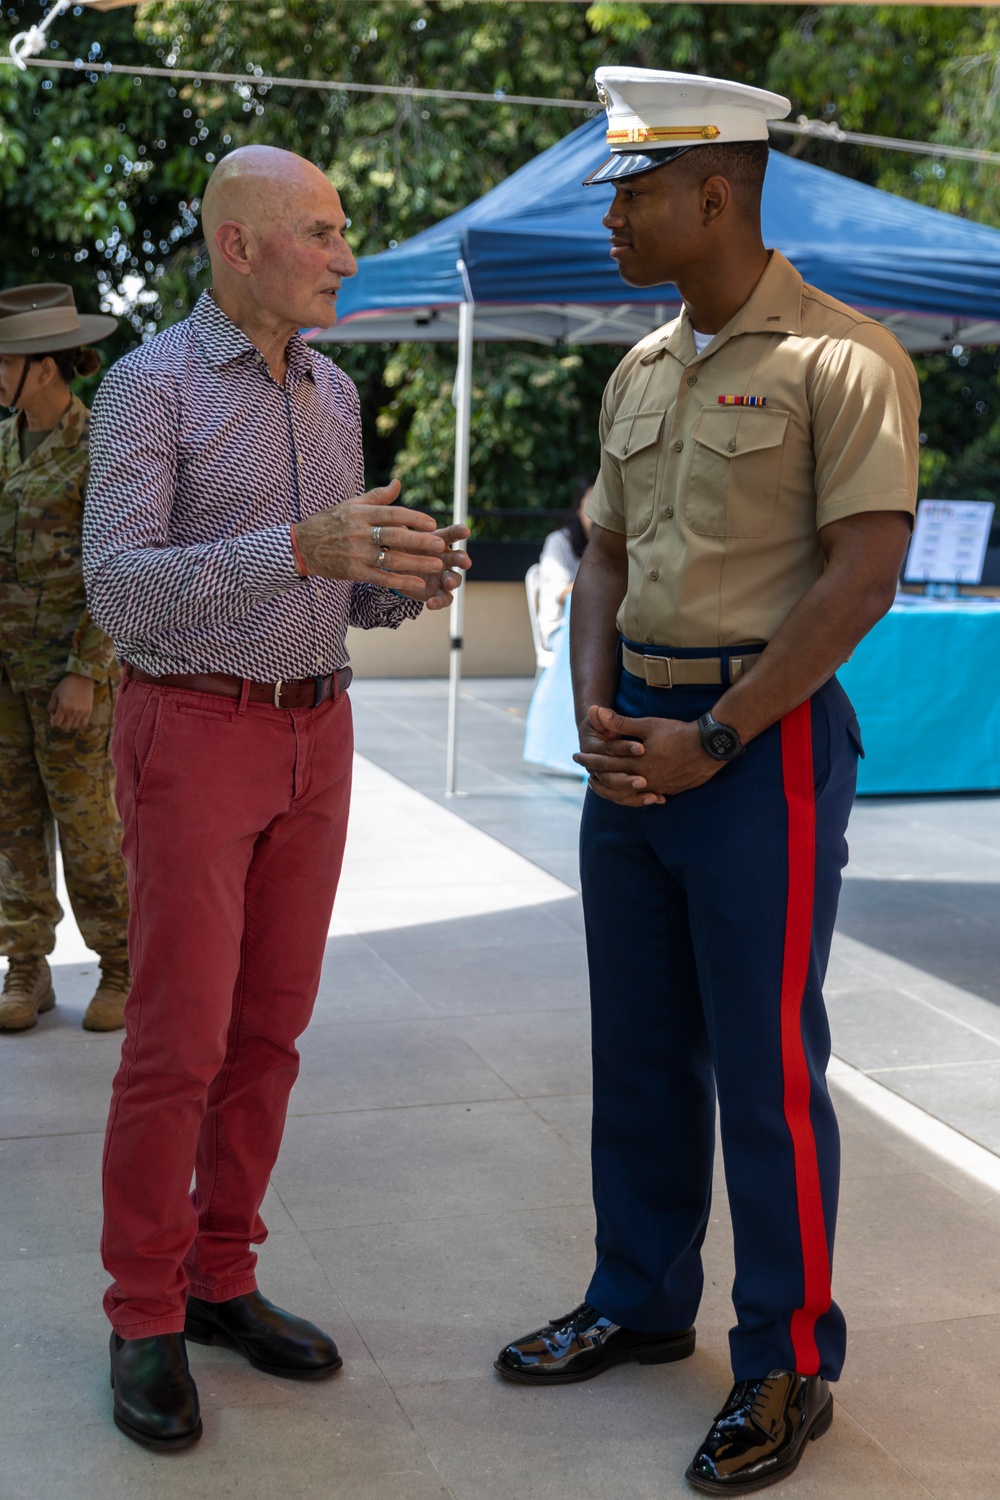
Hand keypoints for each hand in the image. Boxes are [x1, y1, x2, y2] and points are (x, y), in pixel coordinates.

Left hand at [48, 673, 94, 729]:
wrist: (82, 678)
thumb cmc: (67, 685)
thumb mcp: (55, 693)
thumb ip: (51, 706)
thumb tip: (52, 715)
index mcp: (63, 707)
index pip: (56, 723)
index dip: (53, 721)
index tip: (53, 718)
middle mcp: (72, 711)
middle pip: (65, 726)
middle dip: (61, 722)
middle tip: (61, 716)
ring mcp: (81, 712)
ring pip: (74, 726)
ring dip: (70, 722)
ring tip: (69, 716)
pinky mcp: (88, 711)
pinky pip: (83, 723)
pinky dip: (79, 722)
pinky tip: (77, 716)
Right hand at [293, 480, 450, 592]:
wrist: (302, 545)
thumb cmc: (330, 522)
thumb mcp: (352, 505)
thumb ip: (377, 496)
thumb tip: (399, 483)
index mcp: (361, 514)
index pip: (392, 514)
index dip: (414, 518)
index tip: (433, 524)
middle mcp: (360, 533)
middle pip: (395, 536)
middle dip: (420, 541)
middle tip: (440, 545)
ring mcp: (357, 553)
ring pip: (391, 559)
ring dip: (416, 563)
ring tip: (437, 565)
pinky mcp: (354, 571)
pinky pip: (381, 577)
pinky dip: (400, 581)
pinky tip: (417, 583)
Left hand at [401, 524, 471, 610]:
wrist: (396, 572)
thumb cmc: (401, 548)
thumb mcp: (399, 536)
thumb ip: (401, 525)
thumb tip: (393, 509)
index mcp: (438, 541)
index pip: (452, 534)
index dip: (459, 532)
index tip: (465, 531)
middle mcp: (445, 558)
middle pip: (459, 558)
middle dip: (463, 559)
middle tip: (464, 562)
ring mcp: (443, 576)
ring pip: (455, 579)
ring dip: (453, 580)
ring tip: (448, 583)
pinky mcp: (438, 592)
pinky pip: (444, 598)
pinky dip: (439, 601)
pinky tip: (431, 604)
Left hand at [573, 705, 721, 804]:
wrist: (710, 748)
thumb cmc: (678, 733)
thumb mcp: (647, 725)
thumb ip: (620, 723)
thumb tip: (596, 712)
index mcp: (636, 763)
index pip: (605, 763)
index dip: (589, 759)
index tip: (576, 757)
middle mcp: (644, 779)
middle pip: (613, 781)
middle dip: (597, 776)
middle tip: (585, 774)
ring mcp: (657, 788)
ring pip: (627, 795)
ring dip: (612, 790)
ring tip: (602, 786)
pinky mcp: (668, 791)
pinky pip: (645, 797)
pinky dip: (633, 796)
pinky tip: (629, 793)